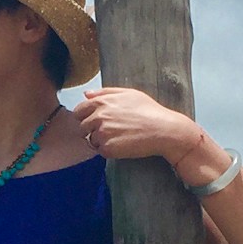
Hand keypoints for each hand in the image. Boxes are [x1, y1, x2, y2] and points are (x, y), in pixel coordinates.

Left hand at [74, 86, 200, 164]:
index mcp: (101, 102)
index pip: (78, 111)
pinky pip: (100, 151)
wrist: (163, 130)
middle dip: (92, 129)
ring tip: (120, 137)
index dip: (86, 116)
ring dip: (101, 140)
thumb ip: (105, 92)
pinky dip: (109, 150)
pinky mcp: (107, 148)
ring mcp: (102, 133)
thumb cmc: (149, 111)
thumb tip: (87, 94)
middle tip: (111, 131)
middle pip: (82, 127)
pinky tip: (123, 144)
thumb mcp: (129, 94)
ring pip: (91, 140)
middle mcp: (98, 116)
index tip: (96, 121)